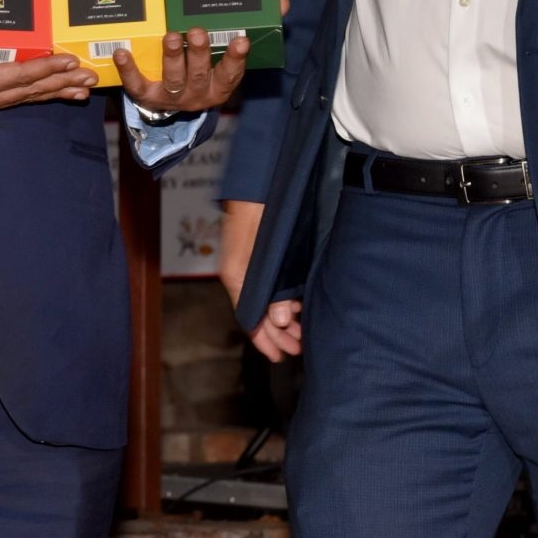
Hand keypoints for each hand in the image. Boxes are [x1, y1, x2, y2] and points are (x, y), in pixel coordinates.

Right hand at [0, 17, 96, 132]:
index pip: (18, 75)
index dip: (46, 68)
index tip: (69, 61)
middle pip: (30, 90)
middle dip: (61, 83)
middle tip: (90, 79)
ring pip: (26, 98)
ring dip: (55, 93)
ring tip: (81, 91)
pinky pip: (14, 100)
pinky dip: (35, 96)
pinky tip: (48, 95)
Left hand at [117, 28, 247, 115]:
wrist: (171, 104)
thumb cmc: (196, 73)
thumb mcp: (216, 65)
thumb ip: (227, 42)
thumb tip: (261, 4)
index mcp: (217, 87)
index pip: (230, 73)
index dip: (236, 58)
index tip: (241, 39)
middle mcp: (196, 94)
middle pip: (198, 74)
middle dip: (198, 53)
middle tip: (198, 32)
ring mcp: (172, 98)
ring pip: (173, 79)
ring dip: (172, 57)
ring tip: (171, 37)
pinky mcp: (147, 97)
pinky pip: (137, 84)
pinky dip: (129, 69)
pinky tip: (122, 53)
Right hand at [218, 199, 301, 359]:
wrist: (259, 180)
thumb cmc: (260, 211)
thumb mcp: (266, 253)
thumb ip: (272, 288)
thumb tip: (278, 320)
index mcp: (237, 276)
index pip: (248, 318)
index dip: (263, 340)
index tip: (279, 357)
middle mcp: (241, 274)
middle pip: (257, 313)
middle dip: (277, 333)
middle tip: (298, 347)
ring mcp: (250, 264)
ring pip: (265, 300)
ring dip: (282, 318)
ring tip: (301, 330)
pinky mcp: (260, 255)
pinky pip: (269, 286)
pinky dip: (283, 300)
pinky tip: (296, 305)